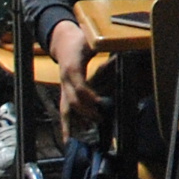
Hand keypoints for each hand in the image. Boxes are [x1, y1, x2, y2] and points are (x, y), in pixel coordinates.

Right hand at [50, 21, 99, 135]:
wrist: (62, 40)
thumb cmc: (79, 40)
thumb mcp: (90, 40)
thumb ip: (101, 48)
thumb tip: (116, 56)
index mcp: (72, 68)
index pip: (80, 88)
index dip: (90, 97)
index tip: (101, 104)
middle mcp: (65, 80)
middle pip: (73, 101)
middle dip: (86, 112)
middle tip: (100, 119)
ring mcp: (63, 87)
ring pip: (65, 109)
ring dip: (73, 124)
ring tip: (80, 138)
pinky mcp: (64, 91)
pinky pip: (65, 110)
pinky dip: (67, 125)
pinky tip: (70, 138)